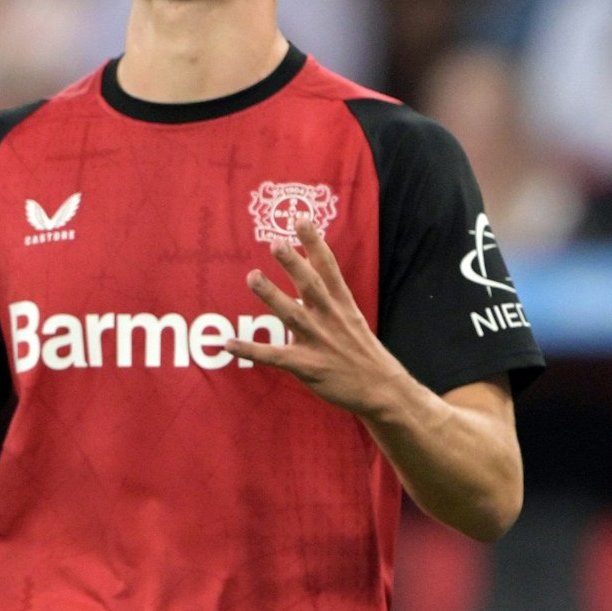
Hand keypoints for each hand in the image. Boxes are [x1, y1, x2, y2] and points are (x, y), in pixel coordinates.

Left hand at [229, 219, 410, 416]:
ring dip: (271, 295)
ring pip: (291, 315)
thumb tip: (311, 268)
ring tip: (252, 277)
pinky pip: (274, 356)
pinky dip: (251, 350)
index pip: (328, 268)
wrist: (382, 390)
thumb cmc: (362, 352)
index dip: (314, 243)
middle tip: (276, 242)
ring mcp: (319, 342)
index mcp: (342, 305)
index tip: (301, 219)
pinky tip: (228, 343)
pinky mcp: (307, 366)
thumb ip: (330, 294)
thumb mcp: (352, 317)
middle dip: (294, 264)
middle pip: (310, 286)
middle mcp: (331, 318)